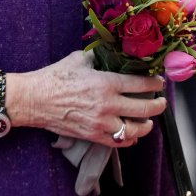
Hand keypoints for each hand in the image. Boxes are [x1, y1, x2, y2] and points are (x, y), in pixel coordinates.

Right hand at [7, 51, 165, 146]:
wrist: (34, 100)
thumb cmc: (54, 77)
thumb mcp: (79, 59)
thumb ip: (98, 58)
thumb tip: (109, 53)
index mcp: (106, 83)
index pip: (140, 84)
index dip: (154, 84)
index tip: (159, 82)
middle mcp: (107, 104)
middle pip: (144, 109)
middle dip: (158, 106)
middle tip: (161, 103)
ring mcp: (101, 123)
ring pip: (135, 130)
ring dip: (146, 126)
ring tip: (149, 122)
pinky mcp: (92, 136)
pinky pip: (118, 142)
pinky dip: (129, 140)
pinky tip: (132, 135)